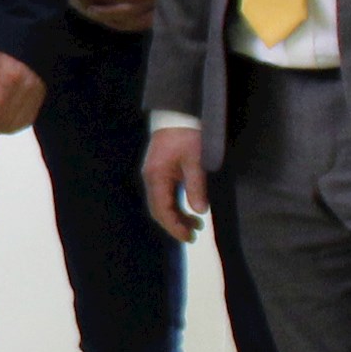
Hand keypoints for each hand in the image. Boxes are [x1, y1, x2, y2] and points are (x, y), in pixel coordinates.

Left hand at [0, 47, 43, 137]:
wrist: (29, 40)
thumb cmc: (3, 46)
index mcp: (11, 78)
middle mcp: (27, 89)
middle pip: (6, 121)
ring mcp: (36, 94)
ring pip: (18, 123)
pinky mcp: (41, 96)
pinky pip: (28, 119)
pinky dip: (14, 126)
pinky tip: (1, 125)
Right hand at [143, 125, 206, 243]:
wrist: (177, 115)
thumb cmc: (187, 136)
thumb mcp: (196, 161)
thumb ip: (196, 187)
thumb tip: (199, 211)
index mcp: (156, 177)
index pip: (162, 209)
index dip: (174, 226)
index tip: (189, 237)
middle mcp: (151, 178)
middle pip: (158, 209)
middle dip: (175, 224)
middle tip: (193, 235)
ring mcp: (153, 175)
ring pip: (161, 203)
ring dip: (176, 215)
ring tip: (196, 224)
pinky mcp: (159, 171)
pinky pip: (164, 194)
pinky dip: (175, 205)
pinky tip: (189, 208)